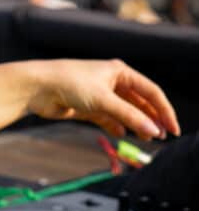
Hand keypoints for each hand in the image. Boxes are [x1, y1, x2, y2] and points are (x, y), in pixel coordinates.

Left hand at [27, 59, 180, 140]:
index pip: (150, 91)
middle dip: (151, 118)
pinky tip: (121, 134)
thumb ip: (129, 116)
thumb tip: (153, 130)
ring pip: (125, 111)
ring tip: (147, 139)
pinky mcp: (88, 106)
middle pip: (139, 102)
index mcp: (119, 71)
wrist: (38, 87)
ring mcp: (99, 94)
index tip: (173, 128)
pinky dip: (116, 126)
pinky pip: (108, 118)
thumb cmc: (69, 83)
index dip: (163, 109)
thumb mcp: (103, 100)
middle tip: (161, 137)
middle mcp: (111, 81)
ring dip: (135, 124)